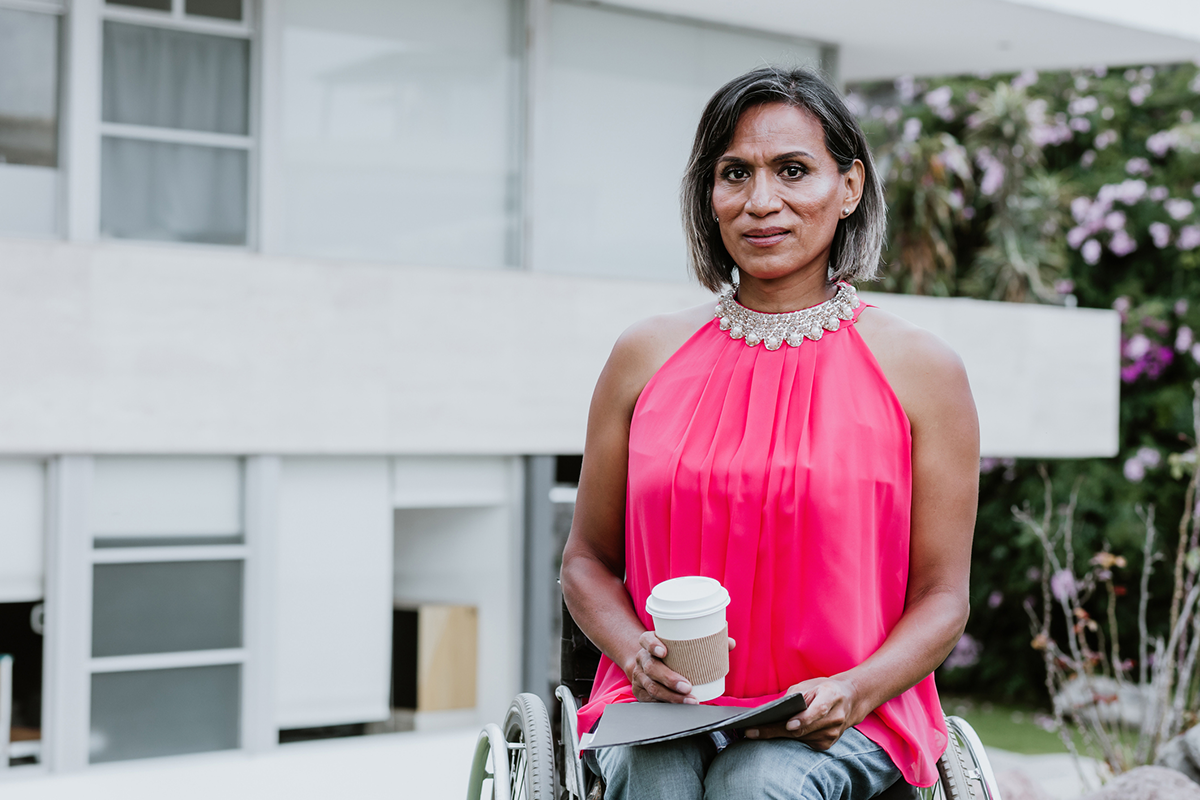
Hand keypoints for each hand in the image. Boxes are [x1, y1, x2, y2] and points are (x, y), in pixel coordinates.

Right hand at [626, 630, 735, 703]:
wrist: (646, 663)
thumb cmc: (670, 653)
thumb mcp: (680, 644)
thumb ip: (706, 642)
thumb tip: (730, 643)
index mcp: (649, 642)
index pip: (646, 640)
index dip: (653, 645)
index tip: (664, 651)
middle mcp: (642, 658)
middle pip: (651, 668)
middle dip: (669, 678)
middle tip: (687, 686)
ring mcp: (639, 676)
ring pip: (652, 687)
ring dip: (671, 696)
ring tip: (690, 700)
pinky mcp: (640, 692)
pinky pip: (651, 700)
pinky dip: (666, 704)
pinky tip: (679, 708)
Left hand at [743, 676, 861, 749]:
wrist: (850, 700)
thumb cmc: (824, 689)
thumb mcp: (809, 685)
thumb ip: (793, 696)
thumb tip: (771, 709)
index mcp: (832, 696)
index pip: (818, 710)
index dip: (804, 719)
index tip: (788, 725)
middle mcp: (835, 718)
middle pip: (803, 729)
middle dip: (775, 730)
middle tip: (752, 731)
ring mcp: (832, 733)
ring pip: (800, 738)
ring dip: (777, 736)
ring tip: (755, 732)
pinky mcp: (827, 744)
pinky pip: (803, 743)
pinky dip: (787, 739)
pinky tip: (771, 734)